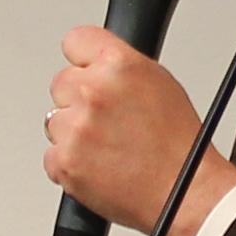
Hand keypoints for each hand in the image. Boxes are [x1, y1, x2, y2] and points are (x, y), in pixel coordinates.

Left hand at [46, 26, 235, 235]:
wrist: (183, 195)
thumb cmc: (181, 147)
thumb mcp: (161, 85)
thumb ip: (122, 69)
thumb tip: (98, 66)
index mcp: (119, 65)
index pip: (76, 41)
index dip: (82, 59)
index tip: (86, 70)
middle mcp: (93, 92)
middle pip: (61, 83)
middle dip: (77, 100)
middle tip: (107, 121)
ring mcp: (75, 128)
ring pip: (54, 120)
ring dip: (73, 133)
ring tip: (108, 148)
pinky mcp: (63, 161)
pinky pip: (52, 155)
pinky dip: (70, 163)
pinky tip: (99, 166)